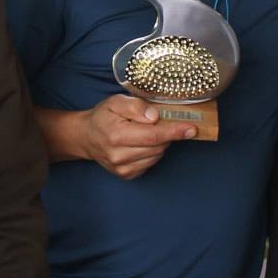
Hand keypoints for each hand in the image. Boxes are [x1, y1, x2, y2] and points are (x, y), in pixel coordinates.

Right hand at [68, 95, 196, 178]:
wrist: (86, 137)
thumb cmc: (103, 117)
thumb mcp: (116, 101)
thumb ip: (136, 106)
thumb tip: (154, 116)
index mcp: (117, 135)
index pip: (154, 135)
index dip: (175, 131)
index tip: (192, 128)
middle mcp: (119, 156)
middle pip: (158, 146)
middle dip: (167, 133)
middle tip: (161, 122)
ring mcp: (123, 168)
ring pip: (157, 155)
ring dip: (159, 143)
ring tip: (147, 132)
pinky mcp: (127, 175)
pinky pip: (151, 163)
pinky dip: (152, 152)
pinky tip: (142, 144)